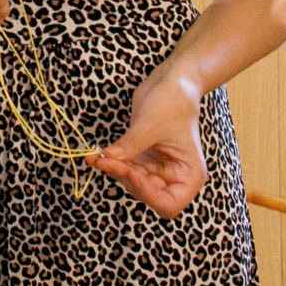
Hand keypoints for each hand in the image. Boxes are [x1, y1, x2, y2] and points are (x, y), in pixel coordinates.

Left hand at [93, 61, 208, 215]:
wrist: (172, 80)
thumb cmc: (173, 101)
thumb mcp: (151, 125)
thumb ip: (130, 146)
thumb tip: (106, 158)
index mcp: (189, 175)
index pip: (168, 205)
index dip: (147, 194)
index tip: (130, 175)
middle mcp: (174, 176)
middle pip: (145, 193)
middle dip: (124, 178)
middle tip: (104, 160)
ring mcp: (158, 168)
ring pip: (131, 182)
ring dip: (113, 170)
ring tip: (96, 156)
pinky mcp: (144, 158)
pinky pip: (125, 167)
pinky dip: (111, 162)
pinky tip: (96, 155)